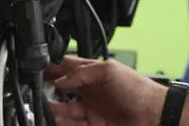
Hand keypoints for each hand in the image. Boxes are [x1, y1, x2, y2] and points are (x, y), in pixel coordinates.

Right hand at [47, 55, 168, 125]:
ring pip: (64, 110)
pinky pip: (72, 125)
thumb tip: (60, 80)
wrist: (155, 116)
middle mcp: (91, 91)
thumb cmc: (139, 90)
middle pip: (62, 90)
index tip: (38, 70)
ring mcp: (92, 110)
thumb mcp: (108, 71)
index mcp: (94, 73)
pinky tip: (54, 118)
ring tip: (40, 107)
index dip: (53, 68)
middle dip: (47, 90)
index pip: (68, 67)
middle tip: (34, 90)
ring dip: (52, 109)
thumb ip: (82, 73)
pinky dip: (61, 122)